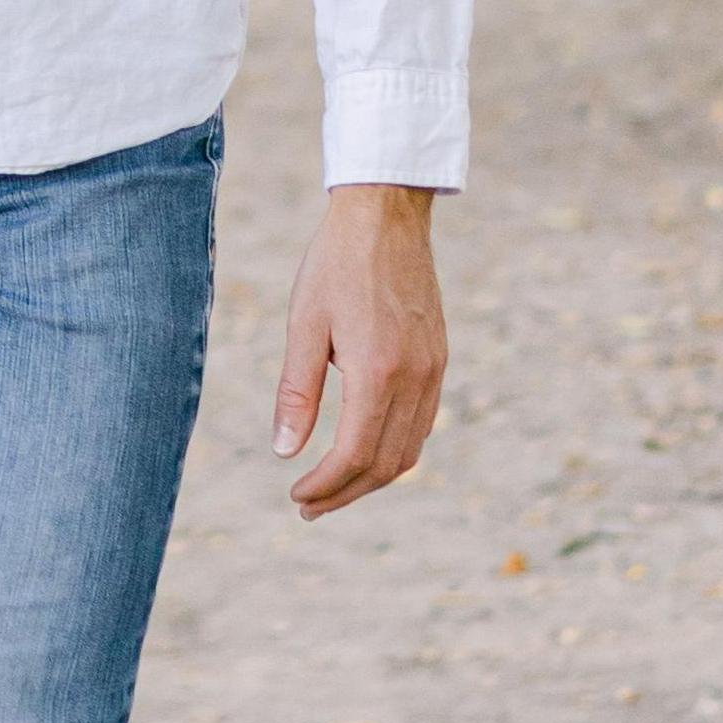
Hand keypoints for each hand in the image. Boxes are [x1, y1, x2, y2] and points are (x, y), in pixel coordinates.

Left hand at [272, 183, 443, 516]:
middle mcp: (415, 378)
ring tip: (331, 488)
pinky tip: (362, 450)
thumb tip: (284, 452)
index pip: (353, 454)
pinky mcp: (438, 360)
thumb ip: (297, 392)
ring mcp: (433, 371)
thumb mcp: (304, 325)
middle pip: (385, 464)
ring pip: (409, 450)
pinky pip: (422, 424)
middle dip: (345, 493)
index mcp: (378, 372)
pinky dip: (393, 450)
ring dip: (370, 478)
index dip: (324, 485)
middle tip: (307, 506)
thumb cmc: (336, 265)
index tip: (296, 496)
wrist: (387, 216)